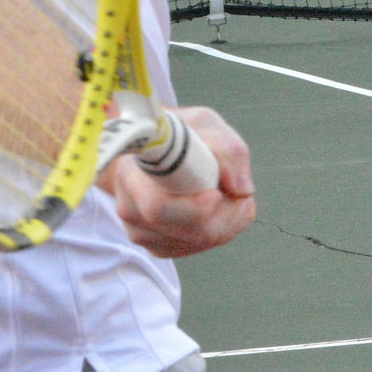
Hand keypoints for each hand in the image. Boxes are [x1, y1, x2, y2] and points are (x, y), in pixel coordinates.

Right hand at [106, 106, 253, 257]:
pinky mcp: (159, 246)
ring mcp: (143, 233)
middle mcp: (130, 209)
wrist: (162, 148)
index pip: (157, 207)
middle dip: (223, 215)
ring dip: (227, 221)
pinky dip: (222, 229)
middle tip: (238, 194)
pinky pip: (200, 246)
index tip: (217, 193)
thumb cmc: (184, 134)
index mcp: (130, 174)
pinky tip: (221, 206)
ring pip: (198, 241)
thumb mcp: (205, 125)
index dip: (193, 207)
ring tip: (231, 193)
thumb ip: (227, 150)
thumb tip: (242, 191)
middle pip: (186, 231)